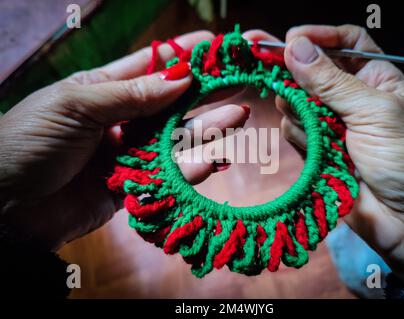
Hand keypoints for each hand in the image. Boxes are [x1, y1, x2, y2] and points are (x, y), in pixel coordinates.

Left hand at [0, 31, 249, 250]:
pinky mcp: (133, 186)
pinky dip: (191, 168)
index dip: (183, 55)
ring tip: (238, 116)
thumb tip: (181, 78)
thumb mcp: (77, 105)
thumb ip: (132, 94)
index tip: (215, 45)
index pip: (151, 66)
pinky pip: (168, 175)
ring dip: (208, 128)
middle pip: (172, 103)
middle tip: (240, 80)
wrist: (5, 208)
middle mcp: (121, 119)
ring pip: (176, 138)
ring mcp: (129, 152)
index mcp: (103, 90)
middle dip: (205, 91)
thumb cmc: (30, 142)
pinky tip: (213, 158)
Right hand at [246, 26, 403, 282]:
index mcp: (376, 79)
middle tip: (272, 73)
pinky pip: (296, 134)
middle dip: (295, 74)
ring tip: (311, 124)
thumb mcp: (375, 111)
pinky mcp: (320, 152)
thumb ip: (331, 81)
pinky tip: (316, 149)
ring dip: (298, 111)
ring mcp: (334, 127)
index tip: (288, 39)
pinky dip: (300, 138)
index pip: (344, 43)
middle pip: (313, 73)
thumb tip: (294, 46)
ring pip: (299, 104)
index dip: (318, 37)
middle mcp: (353, 99)